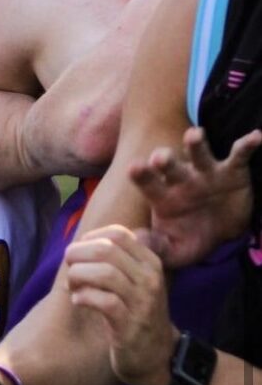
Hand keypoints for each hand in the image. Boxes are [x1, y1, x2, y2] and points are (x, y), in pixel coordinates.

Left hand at [64, 224, 175, 384]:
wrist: (157, 357)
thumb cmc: (136, 312)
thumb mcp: (136, 280)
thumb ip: (117, 258)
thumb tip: (84, 240)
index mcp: (150, 263)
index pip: (118, 234)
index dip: (91, 238)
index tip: (80, 252)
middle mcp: (150, 279)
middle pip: (106, 250)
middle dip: (78, 254)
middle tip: (69, 266)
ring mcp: (142, 303)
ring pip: (104, 273)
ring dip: (78, 275)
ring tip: (72, 285)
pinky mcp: (130, 326)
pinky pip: (103, 301)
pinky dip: (83, 297)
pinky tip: (78, 300)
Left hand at [130, 126, 260, 268]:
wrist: (222, 234)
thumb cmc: (190, 238)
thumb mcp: (174, 250)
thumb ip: (157, 247)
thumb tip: (137, 241)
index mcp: (162, 196)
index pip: (147, 182)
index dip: (141, 175)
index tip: (135, 168)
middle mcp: (180, 180)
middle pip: (169, 165)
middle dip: (164, 160)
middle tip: (160, 158)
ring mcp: (205, 174)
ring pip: (198, 155)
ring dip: (196, 144)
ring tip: (195, 134)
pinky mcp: (232, 172)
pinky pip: (238, 157)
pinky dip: (246, 146)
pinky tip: (254, 137)